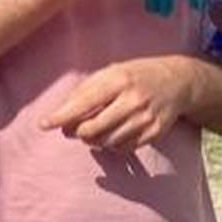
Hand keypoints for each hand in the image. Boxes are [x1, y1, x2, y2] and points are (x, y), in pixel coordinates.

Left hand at [43, 56, 191, 151]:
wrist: (178, 81)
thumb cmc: (136, 75)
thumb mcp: (111, 72)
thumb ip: (86, 91)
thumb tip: (61, 116)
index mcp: (119, 80)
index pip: (84, 102)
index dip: (61, 116)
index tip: (43, 124)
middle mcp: (133, 100)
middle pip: (93, 129)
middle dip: (77, 132)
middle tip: (73, 129)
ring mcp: (146, 118)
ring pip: (107, 142)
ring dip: (94, 140)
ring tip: (94, 130)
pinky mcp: (155, 133)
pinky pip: (124, 148)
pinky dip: (112, 145)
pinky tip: (113, 133)